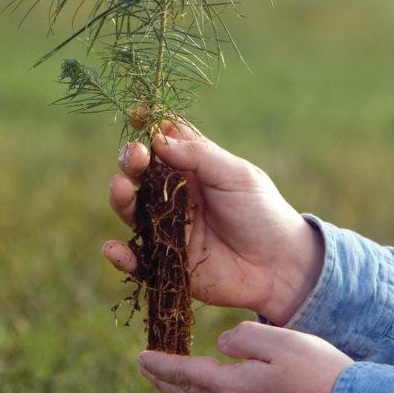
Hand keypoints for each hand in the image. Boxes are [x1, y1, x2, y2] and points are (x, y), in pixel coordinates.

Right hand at [102, 122, 322, 324]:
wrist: (280, 265)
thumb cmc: (262, 212)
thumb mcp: (236, 175)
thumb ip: (198, 156)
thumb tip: (158, 139)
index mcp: (193, 170)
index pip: (162, 146)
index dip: (149, 135)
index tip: (141, 127)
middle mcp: (175, 197)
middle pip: (141, 176)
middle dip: (131, 163)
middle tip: (133, 158)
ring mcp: (168, 230)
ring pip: (134, 213)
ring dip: (122, 200)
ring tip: (120, 188)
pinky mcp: (167, 264)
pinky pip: (139, 261)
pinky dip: (123, 257)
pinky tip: (113, 249)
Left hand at [138, 321, 352, 392]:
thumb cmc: (321, 374)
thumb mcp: (281, 341)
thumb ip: (244, 337)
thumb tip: (222, 344)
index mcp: (233, 389)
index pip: (185, 374)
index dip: (161, 365)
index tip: (141, 357)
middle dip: (165, 383)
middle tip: (147, 370)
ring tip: (175, 384)